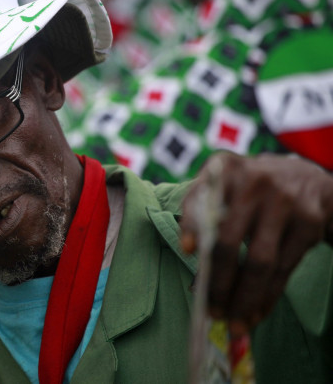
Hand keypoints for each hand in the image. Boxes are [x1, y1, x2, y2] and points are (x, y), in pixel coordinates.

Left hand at [181, 152, 332, 335]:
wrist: (305, 178)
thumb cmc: (248, 190)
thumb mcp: (223, 185)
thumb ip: (201, 212)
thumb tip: (191, 260)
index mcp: (224, 170)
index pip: (200, 198)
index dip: (191, 224)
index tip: (185, 250)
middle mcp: (253, 182)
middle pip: (230, 240)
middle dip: (219, 282)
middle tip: (212, 311)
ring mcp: (284, 202)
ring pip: (260, 262)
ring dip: (245, 298)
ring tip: (234, 323)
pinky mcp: (308, 223)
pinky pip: (284, 268)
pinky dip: (267, 296)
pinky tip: (256, 312)